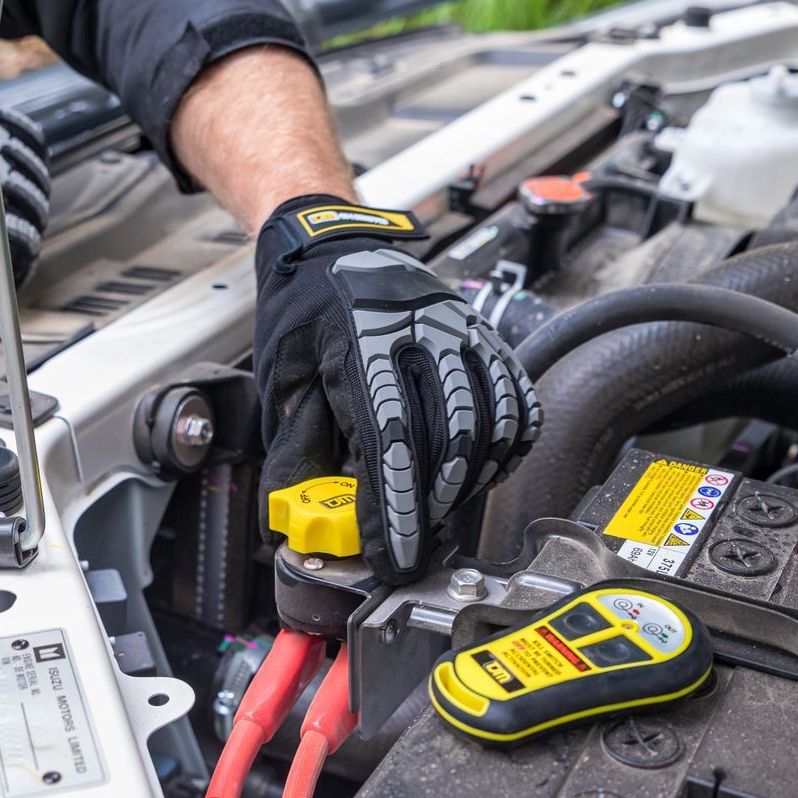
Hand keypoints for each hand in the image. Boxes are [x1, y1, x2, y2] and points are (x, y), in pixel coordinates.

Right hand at [0, 87, 49, 283]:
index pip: (25, 137)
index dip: (30, 168)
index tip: (27, 187)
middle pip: (30, 179)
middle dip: (29, 208)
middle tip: (17, 229)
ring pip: (28, 215)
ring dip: (22, 240)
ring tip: (5, 259)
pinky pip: (13, 248)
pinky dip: (9, 270)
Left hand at [254, 195, 541, 581]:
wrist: (333, 242)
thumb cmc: (304, 311)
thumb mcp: (282, 377)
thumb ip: (295, 449)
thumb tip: (301, 518)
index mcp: (359, 339)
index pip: (387, 438)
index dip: (393, 508)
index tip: (392, 555)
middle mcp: (420, 330)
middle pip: (447, 438)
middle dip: (432, 507)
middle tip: (414, 545)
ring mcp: (461, 329)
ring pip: (487, 423)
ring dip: (469, 484)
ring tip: (441, 514)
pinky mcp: (486, 335)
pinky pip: (514, 400)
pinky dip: (505, 448)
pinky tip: (481, 473)